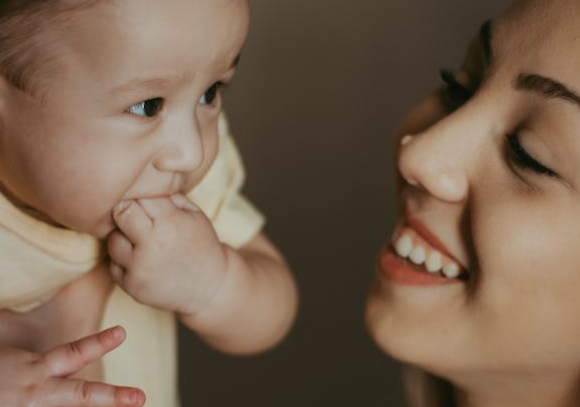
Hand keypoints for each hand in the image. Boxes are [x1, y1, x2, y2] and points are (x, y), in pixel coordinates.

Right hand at [0, 326, 144, 406]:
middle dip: (112, 396)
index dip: (99, 343)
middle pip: (81, 395)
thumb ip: (14, 323)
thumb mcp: (6, 346)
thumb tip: (10, 302)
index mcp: (34, 369)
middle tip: (140, 397)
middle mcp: (39, 394)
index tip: (122, 332)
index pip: (72, 353)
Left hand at [108, 194, 228, 314]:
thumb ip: (171, 197)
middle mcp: (153, 246)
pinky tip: (141, 260)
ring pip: (113, 240)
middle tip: (136, 216)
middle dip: (126, 212)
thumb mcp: (195, 215)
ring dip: (123, 237)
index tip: (145, 203)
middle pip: (120, 214)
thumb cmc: (201, 245)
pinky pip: (113, 264)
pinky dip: (124, 260)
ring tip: (141, 241)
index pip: (140, 198)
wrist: (210, 286)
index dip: (141, 198)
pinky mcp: (131, 286)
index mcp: (171, 223)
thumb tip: (144, 181)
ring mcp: (140, 268)